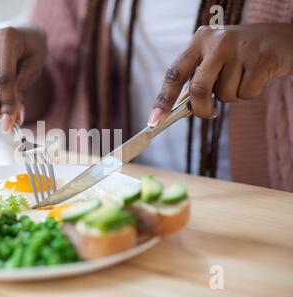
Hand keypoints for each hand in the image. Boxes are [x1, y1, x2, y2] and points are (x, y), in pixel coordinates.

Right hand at [0, 23, 46, 131]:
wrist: (22, 30)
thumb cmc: (30, 49)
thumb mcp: (34, 69)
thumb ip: (22, 93)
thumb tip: (12, 120)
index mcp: (7, 35)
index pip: (3, 76)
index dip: (6, 102)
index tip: (9, 123)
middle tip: (2, 118)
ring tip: (2, 90)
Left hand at [148, 23, 292, 125]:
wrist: (281, 39)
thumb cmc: (239, 55)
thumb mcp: (214, 59)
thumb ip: (198, 79)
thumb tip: (180, 110)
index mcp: (199, 41)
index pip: (174, 73)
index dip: (163, 99)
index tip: (154, 120)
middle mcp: (216, 42)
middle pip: (198, 89)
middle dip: (201, 109)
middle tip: (208, 114)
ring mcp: (239, 49)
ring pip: (224, 95)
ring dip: (231, 96)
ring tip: (241, 77)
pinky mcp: (261, 59)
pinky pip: (246, 93)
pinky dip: (249, 93)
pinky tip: (256, 76)